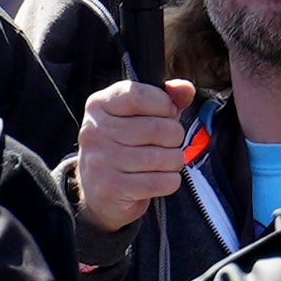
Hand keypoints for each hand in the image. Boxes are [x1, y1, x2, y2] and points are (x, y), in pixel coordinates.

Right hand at [68, 74, 207, 234]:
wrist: (99, 191)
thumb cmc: (126, 145)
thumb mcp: (142, 115)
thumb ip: (167, 98)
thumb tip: (186, 89)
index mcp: (98, 105)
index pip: (140, 95)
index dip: (164, 105)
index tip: (165, 115)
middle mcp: (94, 131)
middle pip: (159, 128)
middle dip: (175, 138)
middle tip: (166, 145)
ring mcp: (100, 161)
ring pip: (165, 157)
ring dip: (174, 162)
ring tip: (162, 163)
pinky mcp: (111, 188)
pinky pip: (163, 182)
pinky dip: (170, 182)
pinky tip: (158, 180)